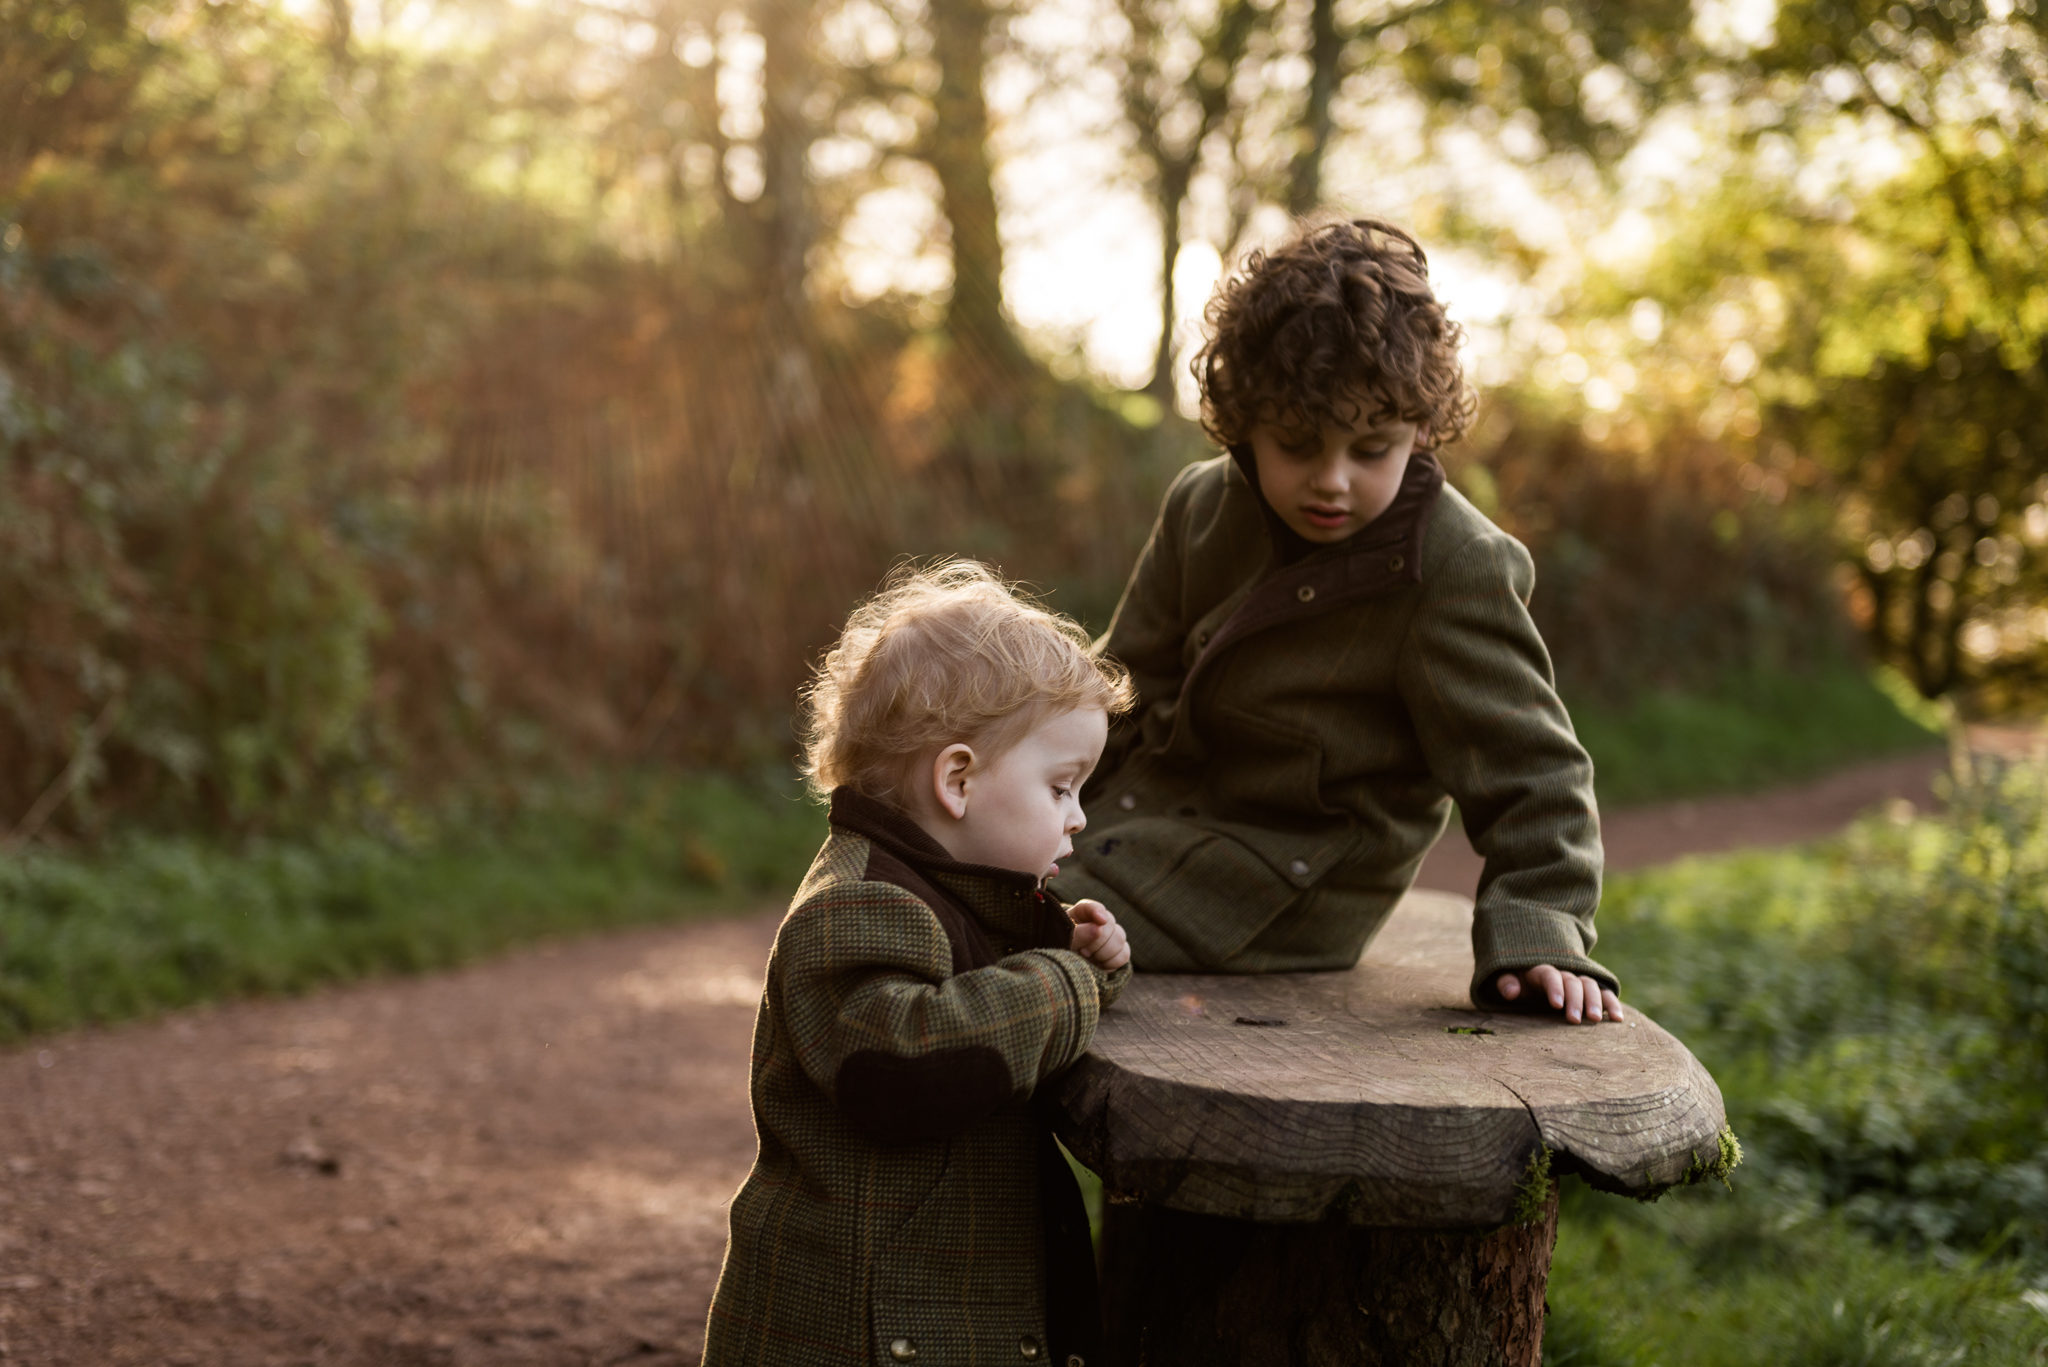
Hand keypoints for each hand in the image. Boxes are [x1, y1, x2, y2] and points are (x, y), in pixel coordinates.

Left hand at [1067, 899, 1130, 971]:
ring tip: (1088, 958)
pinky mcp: (1117, 952)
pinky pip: (1124, 955)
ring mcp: (1111, 936)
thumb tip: (1098, 928)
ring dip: (1103, 953)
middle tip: (1083, 952)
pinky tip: (1099, 965)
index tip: (1101, 921)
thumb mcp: (1063, 940)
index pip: (1093, 906)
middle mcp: (1099, 921)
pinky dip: (1112, 962)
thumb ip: (1078, 934)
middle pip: (1110, 923)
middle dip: (1097, 941)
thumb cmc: (1061, 948)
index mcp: (1081, 913)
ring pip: (1119, 939)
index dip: (1098, 912)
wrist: (1065, 967)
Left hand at [1496, 965, 1622, 1023]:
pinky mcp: (1591, 990)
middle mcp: (1563, 973)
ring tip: (1596, 1020)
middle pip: (1572, 982)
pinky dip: (1612, 1003)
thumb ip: (1506, 983)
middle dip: (1575, 999)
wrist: (1533, 975)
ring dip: (1595, 1001)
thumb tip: (1511, 990)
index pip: (1550, 975)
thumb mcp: (1508, 980)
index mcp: (1541, 970)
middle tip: (1575, 1020)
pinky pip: (1604, 993)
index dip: (1554, 988)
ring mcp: (1578, 980)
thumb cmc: (1518, 983)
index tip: (1557, 1005)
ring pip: (1590, 986)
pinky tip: (1618, 1019)